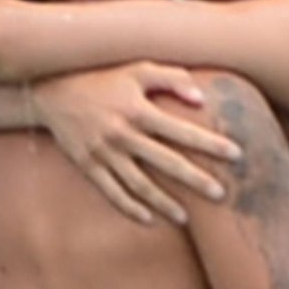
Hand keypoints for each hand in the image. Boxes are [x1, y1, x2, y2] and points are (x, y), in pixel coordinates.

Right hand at [32, 63, 242, 223]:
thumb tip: (202, 100)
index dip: (211, 144)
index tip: (237, 155)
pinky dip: (130, 208)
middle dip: (196, 180)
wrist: (51, 91)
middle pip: (166, 163)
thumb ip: (172, 79)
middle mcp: (123, 134)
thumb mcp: (136, 69)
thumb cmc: (102, 78)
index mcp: (138, 110)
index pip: (182, 131)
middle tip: (222, 195)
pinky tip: (149, 219)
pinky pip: (112, 193)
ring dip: (164, 203)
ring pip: (139, 185)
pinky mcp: (88, 166)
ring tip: (186, 218)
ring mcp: (104, 153)